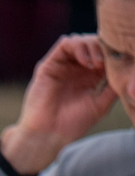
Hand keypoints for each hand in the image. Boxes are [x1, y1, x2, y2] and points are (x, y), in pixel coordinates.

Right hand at [0, 34, 115, 175]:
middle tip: (107, 62)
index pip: (104, 53)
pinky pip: (66, 43)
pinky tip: (85, 61)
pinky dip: (78, 46)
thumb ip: (113, 87)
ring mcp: (63, 65)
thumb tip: (129, 73)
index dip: (112, 53)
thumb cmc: (73, 125)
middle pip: (94, 43)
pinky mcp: (50, 64)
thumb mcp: (101, 104)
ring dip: (92, 46)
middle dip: (104, 47)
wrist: (48, 135)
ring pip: (82, 40)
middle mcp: (76, 68)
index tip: (119, 62)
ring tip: (96, 63)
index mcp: (90, 76)